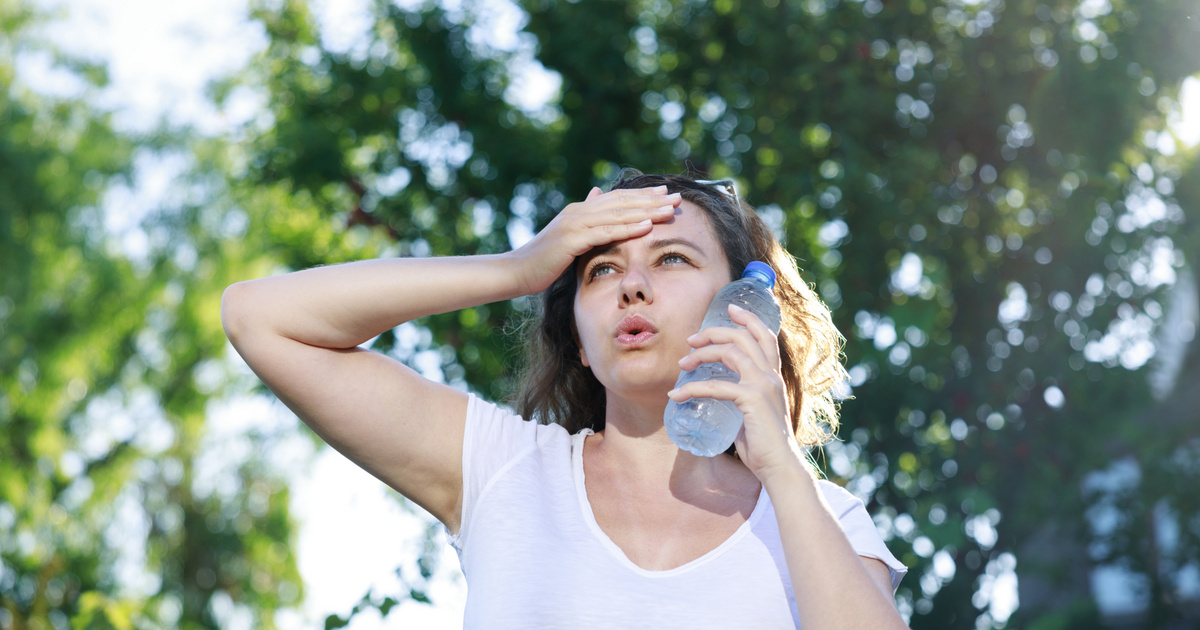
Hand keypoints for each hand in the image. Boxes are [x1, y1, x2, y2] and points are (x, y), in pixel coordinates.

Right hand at [509, 186, 680, 294]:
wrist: (516, 271)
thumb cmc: (542, 261)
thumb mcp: (567, 238)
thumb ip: (585, 219)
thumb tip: (596, 194)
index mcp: (580, 211)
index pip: (617, 199)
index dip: (642, 196)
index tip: (665, 194)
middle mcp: (579, 211)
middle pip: (622, 202)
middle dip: (652, 200)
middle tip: (677, 197)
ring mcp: (575, 223)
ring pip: (618, 214)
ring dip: (647, 211)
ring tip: (670, 209)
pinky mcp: (572, 239)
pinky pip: (606, 232)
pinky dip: (628, 227)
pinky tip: (647, 226)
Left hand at [667, 304, 807, 479]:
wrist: (780, 467)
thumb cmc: (765, 446)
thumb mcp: (754, 414)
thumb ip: (741, 400)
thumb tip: (718, 398)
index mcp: (774, 377)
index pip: (765, 336)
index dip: (748, 318)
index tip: (729, 308)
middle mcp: (771, 375)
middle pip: (743, 336)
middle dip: (714, 331)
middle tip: (691, 340)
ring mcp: (763, 385)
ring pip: (730, 352)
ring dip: (701, 354)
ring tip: (682, 363)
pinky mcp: (752, 399)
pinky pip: (716, 386)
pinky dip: (692, 388)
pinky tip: (676, 395)